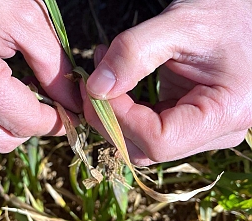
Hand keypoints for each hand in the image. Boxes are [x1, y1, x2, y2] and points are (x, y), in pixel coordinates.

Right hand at [0, 0, 80, 154]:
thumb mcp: (21, 16)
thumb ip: (51, 63)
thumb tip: (69, 102)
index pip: (22, 121)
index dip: (54, 122)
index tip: (69, 115)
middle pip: (0, 140)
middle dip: (29, 126)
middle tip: (43, 103)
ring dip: (3, 128)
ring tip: (11, 96)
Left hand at [83, 0, 251, 165]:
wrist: (245, 16)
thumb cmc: (225, 14)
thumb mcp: (180, 24)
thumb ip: (134, 53)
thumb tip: (96, 87)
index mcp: (225, 113)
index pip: (158, 140)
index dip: (119, 118)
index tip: (96, 88)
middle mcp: (216, 132)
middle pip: (146, 148)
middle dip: (110, 119)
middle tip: (90, 82)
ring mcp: (200, 130)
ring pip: (142, 143)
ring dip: (114, 115)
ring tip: (100, 75)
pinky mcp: (187, 121)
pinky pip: (147, 128)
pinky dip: (125, 110)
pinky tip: (116, 83)